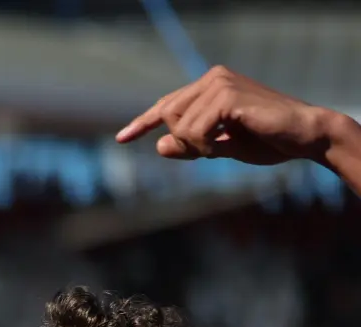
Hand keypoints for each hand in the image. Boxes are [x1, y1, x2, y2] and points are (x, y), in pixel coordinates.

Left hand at [116, 66, 349, 165]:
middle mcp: (212, 78)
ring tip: (224, 145)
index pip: (167, 105)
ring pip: (178, 126)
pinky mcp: (226, 95)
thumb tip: (159, 146)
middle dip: (184, 142)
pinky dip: (205, 146)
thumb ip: (191, 145)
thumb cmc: (267, 140)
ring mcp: (219, 83)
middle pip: (168, 116)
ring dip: (196, 146)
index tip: (121, 139)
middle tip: (212, 149)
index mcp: (210, 85)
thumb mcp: (220, 147)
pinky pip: (194, 130)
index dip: (143, 123)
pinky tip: (227, 142)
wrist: (305, 136)